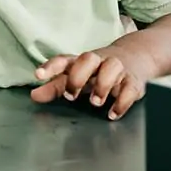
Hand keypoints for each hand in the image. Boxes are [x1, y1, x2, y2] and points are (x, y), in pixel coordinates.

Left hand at [29, 45, 153, 119]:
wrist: (136, 57)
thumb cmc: (99, 70)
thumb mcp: (77, 75)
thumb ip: (55, 86)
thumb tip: (34, 96)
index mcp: (81, 60)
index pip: (64, 60)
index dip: (50, 67)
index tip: (38, 75)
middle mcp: (99, 61)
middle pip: (88, 58)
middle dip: (78, 76)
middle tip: (71, 95)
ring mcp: (118, 68)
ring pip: (112, 67)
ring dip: (102, 85)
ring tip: (95, 102)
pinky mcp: (133, 80)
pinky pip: (130, 87)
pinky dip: (122, 102)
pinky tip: (113, 113)